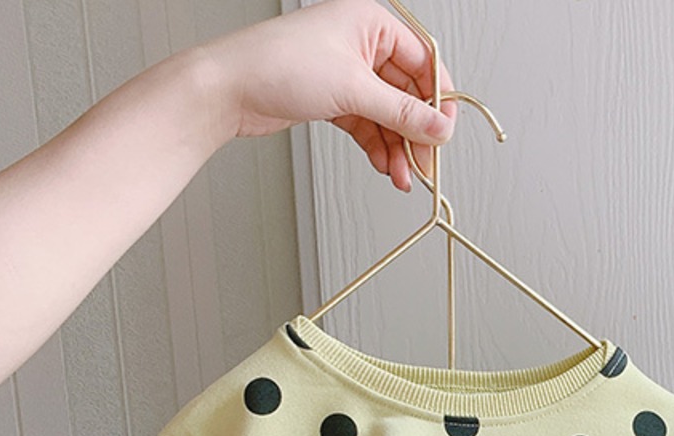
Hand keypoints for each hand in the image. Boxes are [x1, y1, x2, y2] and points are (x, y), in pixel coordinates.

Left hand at [198, 0, 458, 191]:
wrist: (229, 88)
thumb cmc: (277, 65)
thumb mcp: (354, 89)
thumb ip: (403, 113)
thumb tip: (439, 129)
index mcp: (369, 23)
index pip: (423, 62)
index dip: (438, 100)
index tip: (444, 132)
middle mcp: (360, 44)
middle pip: (407, 94)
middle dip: (415, 133)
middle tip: (424, 163)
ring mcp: (346, 72)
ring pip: (387, 115)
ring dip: (397, 148)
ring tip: (402, 175)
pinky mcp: (333, 97)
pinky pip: (368, 125)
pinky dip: (378, 147)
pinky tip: (384, 166)